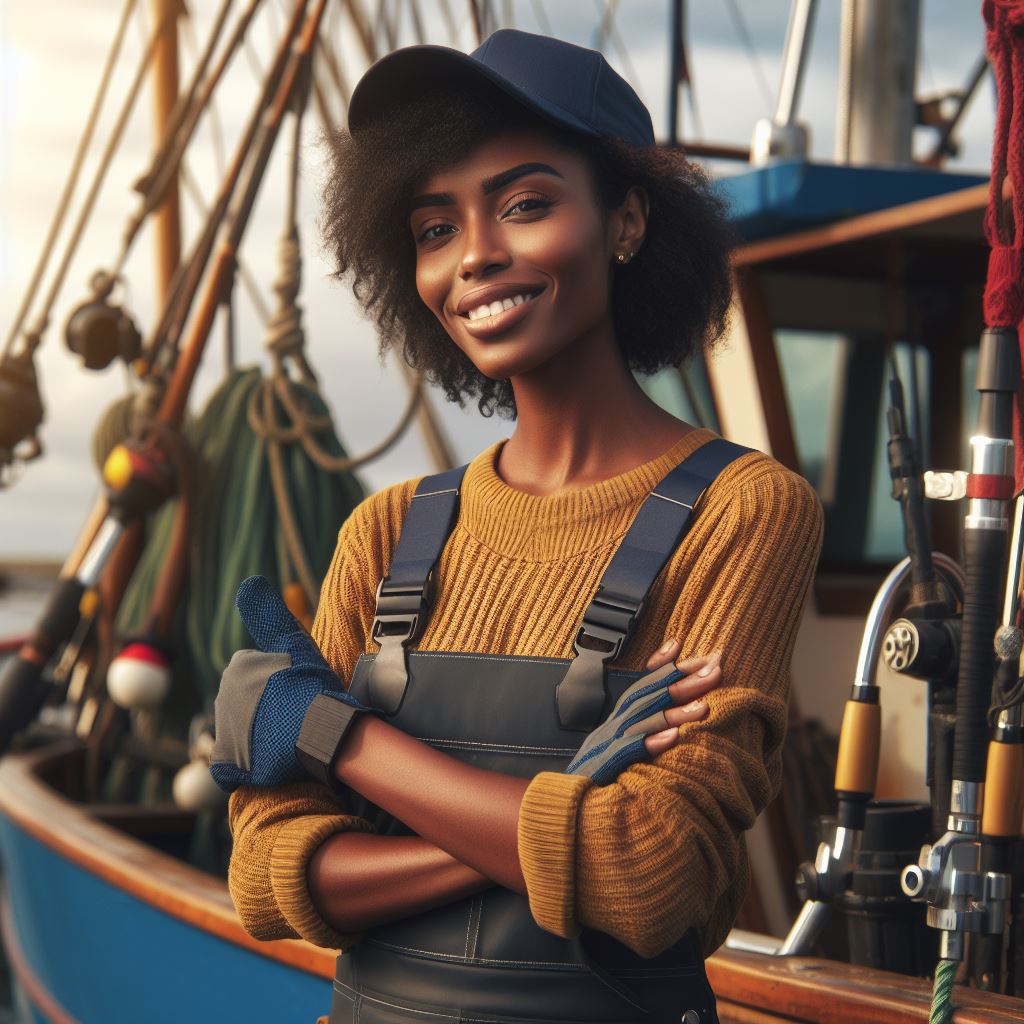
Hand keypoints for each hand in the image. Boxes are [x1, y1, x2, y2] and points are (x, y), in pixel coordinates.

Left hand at [209, 576, 366, 791]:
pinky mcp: (228, 764)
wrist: (321, 733)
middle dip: (270, 708)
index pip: (260, 673)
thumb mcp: (296, 644)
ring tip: (291, 738)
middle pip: (250, 702)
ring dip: (263, 734)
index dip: (284, 683)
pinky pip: (230, 766)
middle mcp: (222, 696)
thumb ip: (270, 614)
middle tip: (298, 714)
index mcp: (238, 667)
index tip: (300, 691)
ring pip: (244, 730)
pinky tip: (269, 761)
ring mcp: (224, 732)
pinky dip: (246, 766)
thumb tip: (248, 581)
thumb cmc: (314, 687)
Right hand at [565, 643, 720, 785]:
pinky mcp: (602, 770)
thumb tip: (675, 725)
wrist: (563, 811)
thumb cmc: (597, 783)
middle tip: (715, 668)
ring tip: (704, 705)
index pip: (643, 686)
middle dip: (682, 680)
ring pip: (641, 722)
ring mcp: (605, 747)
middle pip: (647, 697)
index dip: (667, 667)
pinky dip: (649, 744)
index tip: (698, 654)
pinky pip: (627, 754)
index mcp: (617, 722)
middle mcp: (611, 728)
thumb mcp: (621, 753)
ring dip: (674, 711)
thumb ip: (643, 734)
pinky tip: (672, 738)